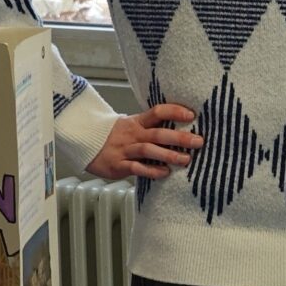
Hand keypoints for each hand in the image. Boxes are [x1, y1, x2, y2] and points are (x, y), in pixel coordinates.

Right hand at [86, 103, 201, 181]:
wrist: (87, 143)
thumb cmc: (117, 136)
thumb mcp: (133, 126)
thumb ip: (153, 126)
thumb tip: (183, 127)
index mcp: (138, 122)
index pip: (157, 112)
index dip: (174, 112)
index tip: (192, 115)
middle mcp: (133, 134)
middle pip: (157, 133)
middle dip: (179, 137)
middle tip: (199, 141)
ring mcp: (125, 149)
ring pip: (148, 150)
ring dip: (169, 155)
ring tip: (186, 160)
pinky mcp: (119, 165)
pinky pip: (136, 168)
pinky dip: (151, 171)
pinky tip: (165, 173)